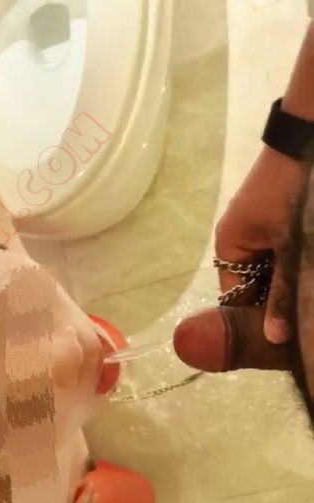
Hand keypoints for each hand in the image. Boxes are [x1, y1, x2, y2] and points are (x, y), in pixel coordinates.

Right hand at [215, 145, 308, 343]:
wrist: (313, 132)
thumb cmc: (295, 190)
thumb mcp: (291, 246)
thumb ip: (283, 291)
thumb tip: (274, 339)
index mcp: (229, 247)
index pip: (236, 300)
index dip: (256, 321)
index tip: (284, 337)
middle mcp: (241, 241)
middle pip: (256, 287)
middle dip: (280, 303)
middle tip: (303, 316)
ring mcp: (263, 230)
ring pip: (276, 272)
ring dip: (293, 284)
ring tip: (308, 295)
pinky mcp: (283, 220)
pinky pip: (287, 256)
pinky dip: (299, 267)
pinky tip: (309, 274)